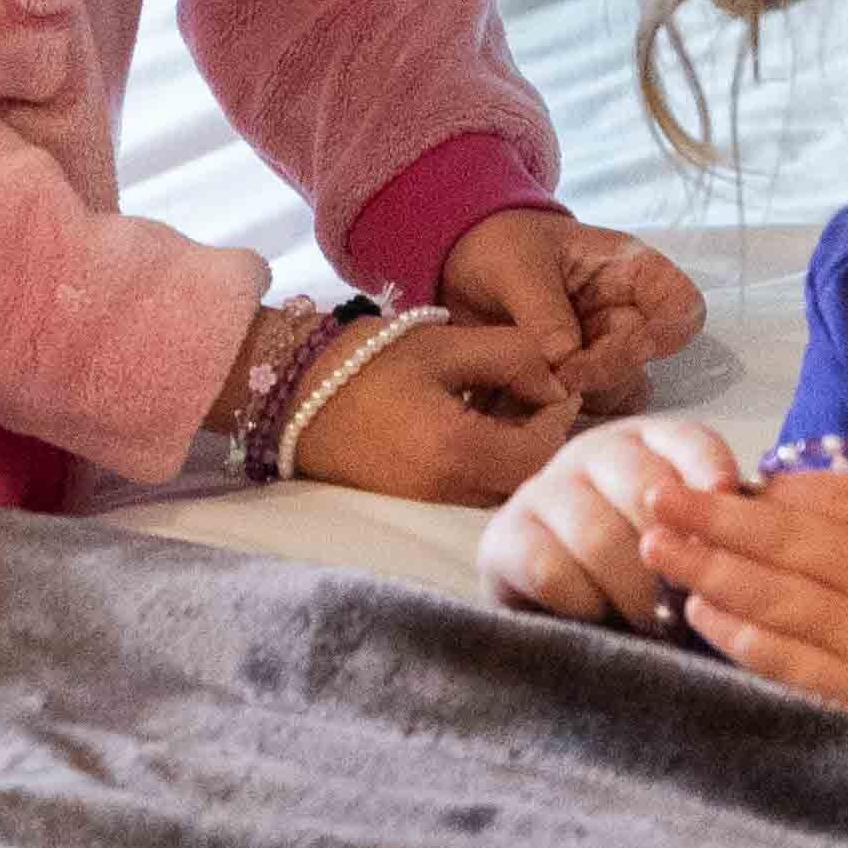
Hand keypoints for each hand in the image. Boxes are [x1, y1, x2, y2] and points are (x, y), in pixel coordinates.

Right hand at [276, 292, 589, 510]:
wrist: (289, 392)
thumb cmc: (365, 359)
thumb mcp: (447, 342)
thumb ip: (514, 356)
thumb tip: (557, 383)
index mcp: (457, 450)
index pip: (540, 451)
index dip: (558, 416)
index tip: (554, 381)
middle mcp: (446, 491)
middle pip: (524, 479)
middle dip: (540, 437)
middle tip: (534, 393)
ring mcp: (428, 505)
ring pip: (500, 490)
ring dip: (515, 452)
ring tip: (504, 404)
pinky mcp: (413, 504)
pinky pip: (471, 492)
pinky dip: (487, 463)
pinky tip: (475, 423)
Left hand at [436, 198, 704, 423]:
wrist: (456, 263)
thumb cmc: (497, 244)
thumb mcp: (515, 264)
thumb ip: (543, 313)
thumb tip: (566, 363)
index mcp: (627, 272)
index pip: (682, 308)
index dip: (669, 335)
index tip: (634, 349)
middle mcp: (623, 317)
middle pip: (643, 361)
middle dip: (603, 372)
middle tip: (558, 375)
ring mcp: (599, 353)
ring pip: (617, 394)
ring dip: (579, 396)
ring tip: (529, 384)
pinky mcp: (571, 383)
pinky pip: (579, 411)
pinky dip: (551, 413)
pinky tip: (516, 400)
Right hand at [479, 416, 755, 626]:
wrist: (564, 615)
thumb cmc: (646, 576)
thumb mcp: (691, 547)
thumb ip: (720, 533)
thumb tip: (761, 531)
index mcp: (650, 444)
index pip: (688, 442)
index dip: (709, 472)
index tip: (728, 502)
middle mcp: (594, 454)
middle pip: (641, 487)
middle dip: (674, 554)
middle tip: (692, 604)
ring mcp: (542, 491)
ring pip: (596, 532)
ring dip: (632, 590)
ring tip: (653, 627)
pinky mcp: (502, 539)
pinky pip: (549, 567)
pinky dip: (584, 602)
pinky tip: (597, 618)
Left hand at [669, 454, 847, 773]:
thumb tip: (792, 490)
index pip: (834, 496)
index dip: (769, 488)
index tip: (719, 479)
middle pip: (788, 539)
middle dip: (714, 515)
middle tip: (656, 494)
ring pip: (774, 595)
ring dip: (707, 568)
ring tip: (657, 546)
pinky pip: (782, 659)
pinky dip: (735, 634)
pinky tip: (699, 616)